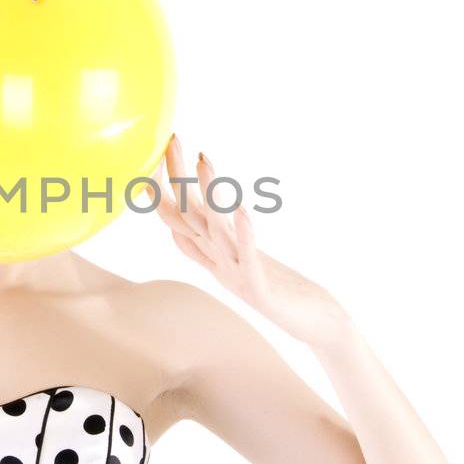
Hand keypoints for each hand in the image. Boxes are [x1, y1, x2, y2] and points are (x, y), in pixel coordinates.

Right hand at [153, 134, 350, 343]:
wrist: (315, 324)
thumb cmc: (279, 288)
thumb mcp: (238, 258)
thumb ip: (212, 240)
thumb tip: (181, 221)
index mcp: (211, 253)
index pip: (174, 216)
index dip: (158, 188)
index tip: (147, 153)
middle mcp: (217, 261)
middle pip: (188, 216)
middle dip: (177, 178)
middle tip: (172, 138)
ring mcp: (236, 274)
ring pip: (214, 231)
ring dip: (208, 195)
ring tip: (204, 160)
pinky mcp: (259, 289)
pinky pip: (248, 257)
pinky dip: (244, 232)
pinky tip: (241, 209)